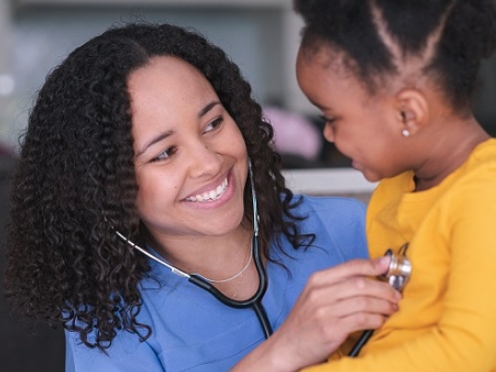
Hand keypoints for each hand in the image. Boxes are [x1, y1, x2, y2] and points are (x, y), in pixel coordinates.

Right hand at [232, 256, 400, 371]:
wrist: (287, 346)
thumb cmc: (305, 321)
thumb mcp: (315, 296)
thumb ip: (338, 284)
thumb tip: (369, 274)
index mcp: (317, 280)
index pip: (350, 266)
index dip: (373, 264)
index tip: (389, 265)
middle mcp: (319, 292)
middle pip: (361, 284)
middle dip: (384, 289)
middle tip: (396, 296)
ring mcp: (324, 310)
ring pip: (364, 301)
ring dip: (384, 305)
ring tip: (392, 309)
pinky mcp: (331, 329)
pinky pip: (362, 319)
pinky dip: (376, 320)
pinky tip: (380, 321)